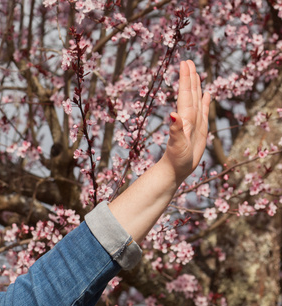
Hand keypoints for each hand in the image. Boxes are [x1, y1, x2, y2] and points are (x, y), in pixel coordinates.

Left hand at [161, 60, 211, 182]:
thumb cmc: (175, 159)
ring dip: (196, 86)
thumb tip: (172, 114)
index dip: (186, 78)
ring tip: (196, 72)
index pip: (185, 94)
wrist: (175, 170)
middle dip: (189, 77)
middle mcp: (188, 117)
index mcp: (184, 118)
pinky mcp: (199, 129)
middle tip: (188, 61)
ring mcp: (194, 122)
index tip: (185, 63)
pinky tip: (206, 93)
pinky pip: (203, 111)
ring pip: (196, 99)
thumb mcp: (177, 145)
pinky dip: (205, 101)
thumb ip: (175, 130)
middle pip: (190, 93)